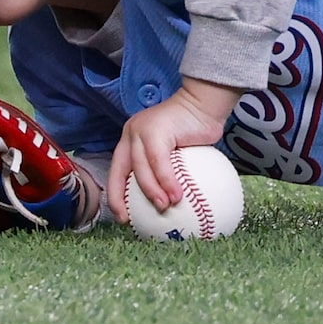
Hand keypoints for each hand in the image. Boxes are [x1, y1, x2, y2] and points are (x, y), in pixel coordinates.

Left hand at [110, 79, 239, 225]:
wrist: (206, 103)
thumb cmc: (196, 130)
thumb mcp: (178, 153)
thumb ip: (169, 171)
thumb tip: (172, 203)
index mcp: (131, 141)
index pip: (117, 171)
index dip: (116, 196)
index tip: (123, 217)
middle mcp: (131, 135)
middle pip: (119, 171)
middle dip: (120, 198)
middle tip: (129, 220)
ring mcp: (141, 131)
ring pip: (140, 169)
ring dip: (152, 192)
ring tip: (163, 208)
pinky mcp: (156, 131)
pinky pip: (159, 162)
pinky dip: (167, 181)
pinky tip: (176, 196)